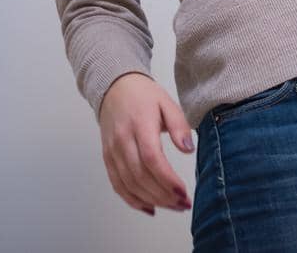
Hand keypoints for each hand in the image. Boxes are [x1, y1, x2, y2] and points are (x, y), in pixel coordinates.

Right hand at [98, 72, 193, 215]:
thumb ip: (179, 125)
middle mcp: (122, 141)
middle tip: (183, 204)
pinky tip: (150, 207)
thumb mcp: (168, 102)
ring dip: (151, 200)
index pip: (151, 158)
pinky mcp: (108, 159)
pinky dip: (132, 199)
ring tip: (173, 207)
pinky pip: (117, 184)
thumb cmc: (144, 96)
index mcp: (139, 125)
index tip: (183, 191)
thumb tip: (188, 149)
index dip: (166, 179)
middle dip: (163, 194)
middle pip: (140, 176)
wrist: (114, 89)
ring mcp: (112, 152)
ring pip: (129, 184)